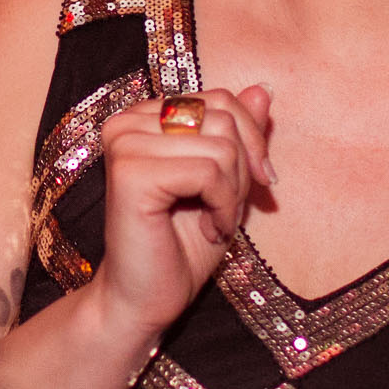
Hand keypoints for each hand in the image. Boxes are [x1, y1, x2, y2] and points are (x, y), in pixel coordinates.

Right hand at [87, 86, 273, 342]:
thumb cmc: (183, 245)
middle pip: (223, 116)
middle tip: (227, 209)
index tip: (255, 185)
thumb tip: (263, 88)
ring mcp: (124, 143)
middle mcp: (127, 121)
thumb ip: (239, 134)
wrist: (146, 299)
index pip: (221, 99)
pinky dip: (223, 207)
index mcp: (145, 116)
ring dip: (233, 194)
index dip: (251, 142)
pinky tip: (208, 231)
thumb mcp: (226, 181)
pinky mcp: (130, 172)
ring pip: (221, 146)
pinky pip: (208, 171)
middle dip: (243, 169)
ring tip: (214, 222)